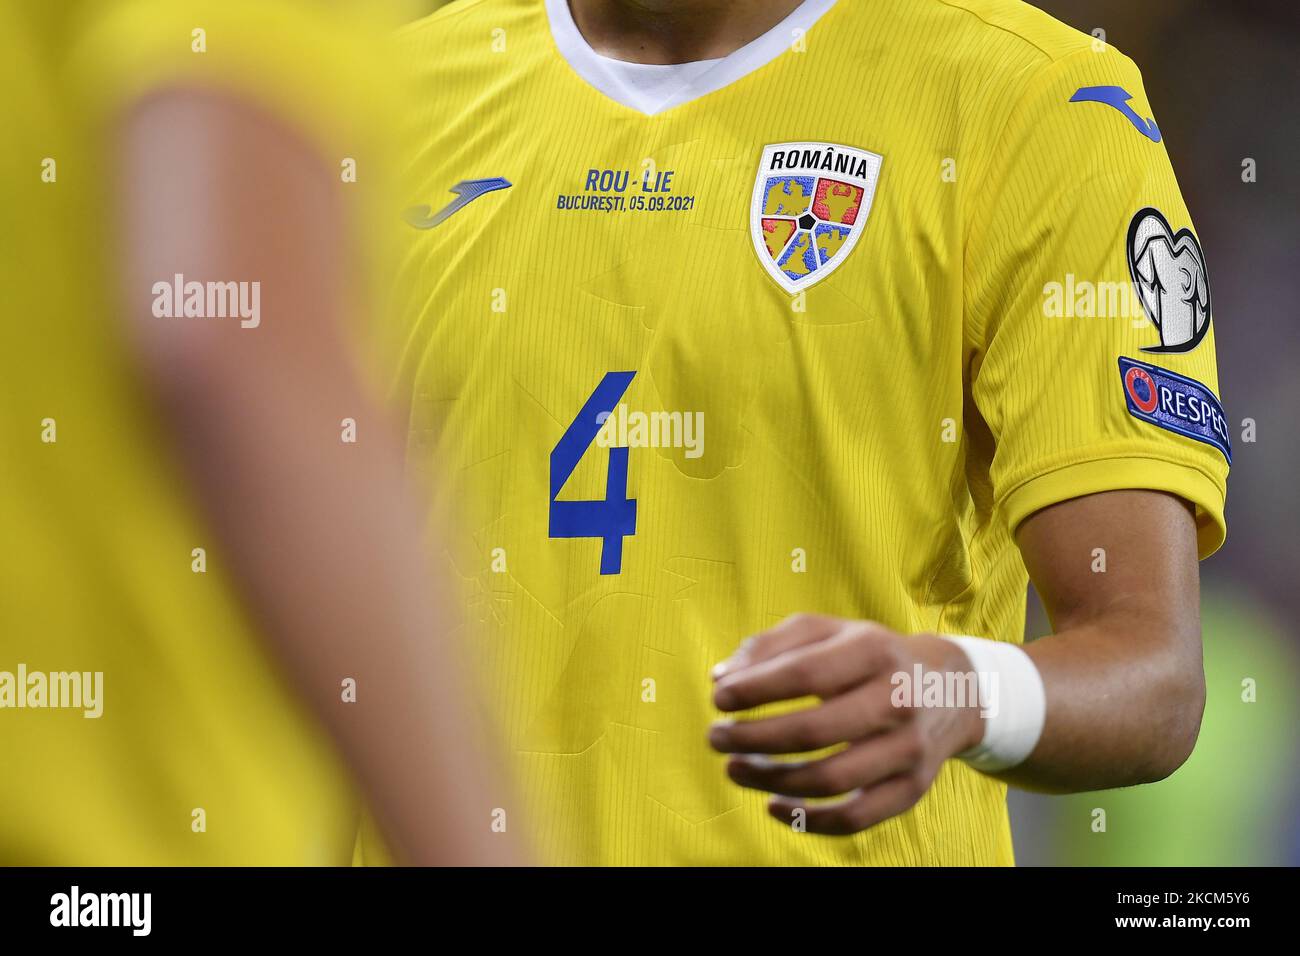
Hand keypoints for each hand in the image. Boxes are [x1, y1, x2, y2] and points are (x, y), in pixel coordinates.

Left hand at [709, 614, 984, 835]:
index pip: (805, 674)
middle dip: (753, 738)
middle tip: (715, 737)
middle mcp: (898, 699)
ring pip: (830, 779)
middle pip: (815, 731)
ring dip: (770, 780)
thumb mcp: (827, 631)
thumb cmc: (868, 656)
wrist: (950, 688)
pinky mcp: (913, 788)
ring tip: (733, 769)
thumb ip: (770, 645)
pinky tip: (773, 805)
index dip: (755, 690)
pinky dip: (809, 820)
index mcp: (874, 650)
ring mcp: (909, 748)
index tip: (718, 699)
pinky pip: (856, 817)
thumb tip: (722, 678)